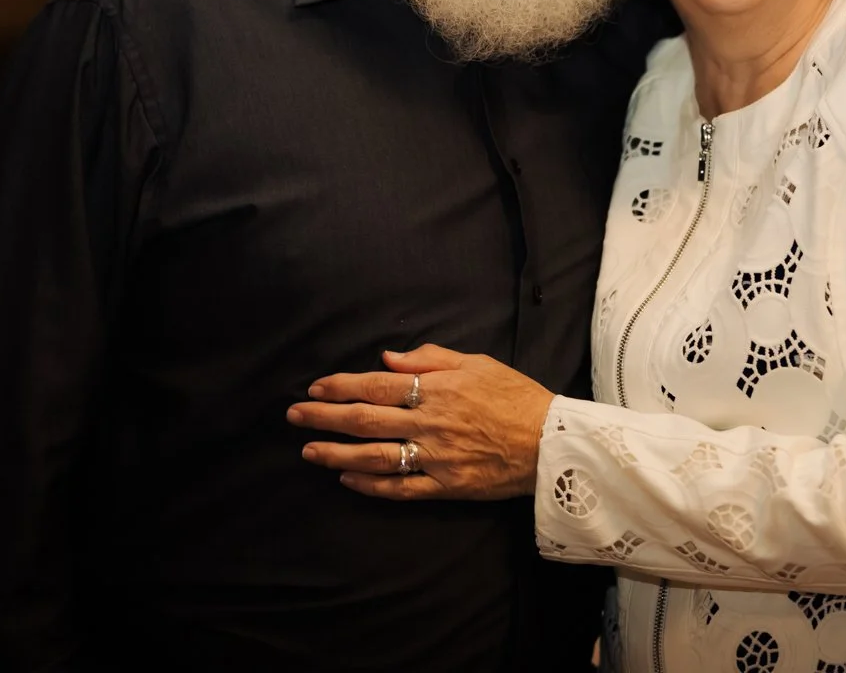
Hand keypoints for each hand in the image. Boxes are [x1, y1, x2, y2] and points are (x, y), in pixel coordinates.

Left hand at [286, 344, 554, 500]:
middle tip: (294, 416)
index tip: (315, 387)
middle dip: (324, 417)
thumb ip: (431, 358)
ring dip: (337, 455)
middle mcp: (429, 423)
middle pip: (365, 420)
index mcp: (436, 389)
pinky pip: (400, 488)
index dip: (341, 386)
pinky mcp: (446, 487)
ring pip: (374, 457)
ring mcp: (435, 458)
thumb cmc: (516, 396)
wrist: (552, 441)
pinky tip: (348, 481)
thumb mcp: (477, 363)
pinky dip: (371, 486)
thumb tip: (388, 358)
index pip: (376, 385)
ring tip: (309, 453)